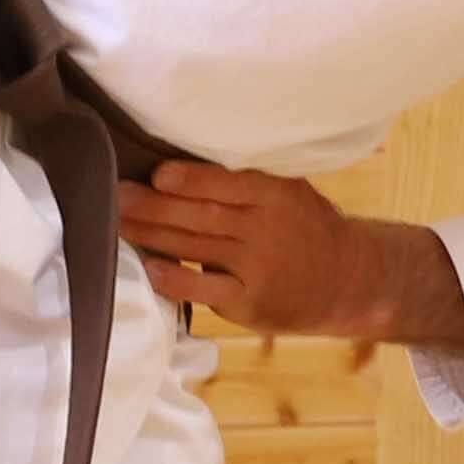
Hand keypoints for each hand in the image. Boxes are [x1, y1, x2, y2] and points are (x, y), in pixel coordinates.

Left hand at [116, 162, 461, 348]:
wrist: (347, 280)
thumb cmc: (306, 226)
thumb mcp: (290, 192)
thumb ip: (247, 181)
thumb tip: (181, 162)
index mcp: (276, 195)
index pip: (227, 183)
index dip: (190, 178)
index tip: (157, 174)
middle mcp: (266, 230)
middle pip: (202, 215)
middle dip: (154, 206)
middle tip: (117, 196)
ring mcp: (256, 268)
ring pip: (196, 248)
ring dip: (152, 236)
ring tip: (118, 224)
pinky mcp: (249, 302)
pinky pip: (204, 289)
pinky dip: (175, 279)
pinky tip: (149, 268)